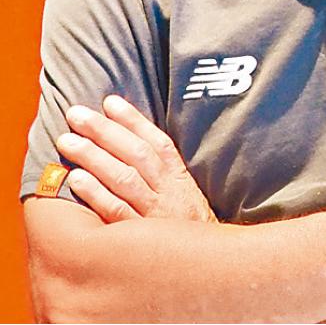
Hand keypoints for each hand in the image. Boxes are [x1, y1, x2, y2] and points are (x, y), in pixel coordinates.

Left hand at [55, 94, 216, 224]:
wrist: (210, 270)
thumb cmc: (191, 232)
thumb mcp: (187, 198)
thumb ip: (166, 175)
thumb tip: (135, 145)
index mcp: (182, 180)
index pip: (158, 142)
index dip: (134, 120)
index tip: (111, 101)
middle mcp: (170, 193)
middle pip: (137, 155)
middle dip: (105, 131)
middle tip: (78, 115)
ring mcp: (155, 214)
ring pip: (124, 179)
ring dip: (94, 157)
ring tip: (68, 141)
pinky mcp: (141, 237)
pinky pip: (117, 212)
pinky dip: (97, 194)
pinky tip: (76, 180)